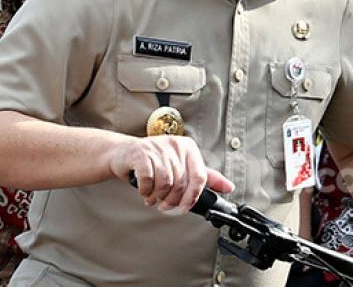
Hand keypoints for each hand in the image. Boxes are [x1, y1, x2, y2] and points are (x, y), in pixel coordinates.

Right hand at [109, 135, 233, 212]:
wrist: (123, 154)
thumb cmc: (154, 162)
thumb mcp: (181, 166)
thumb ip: (205, 176)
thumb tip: (229, 187)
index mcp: (189, 148)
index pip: (200, 176)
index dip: (193, 197)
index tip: (184, 208)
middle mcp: (176, 145)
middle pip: (181, 184)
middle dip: (171, 201)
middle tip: (163, 205)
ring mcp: (158, 148)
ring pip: (165, 184)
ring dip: (157, 198)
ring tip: (152, 198)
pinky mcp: (142, 154)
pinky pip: (149, 180)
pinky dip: (146, 191)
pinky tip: (144, 191)